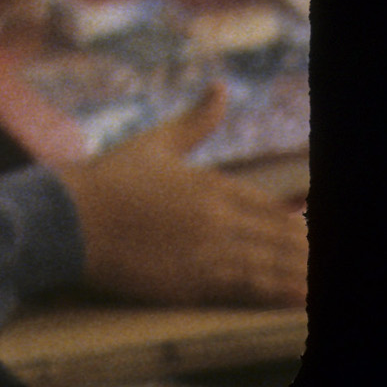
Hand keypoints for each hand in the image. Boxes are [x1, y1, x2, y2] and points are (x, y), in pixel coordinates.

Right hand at [57, 90, 309, 310]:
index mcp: (210, 184)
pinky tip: (299, 300)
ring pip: (270, 265)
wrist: (66, 217)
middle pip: (278, 238)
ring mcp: (207, 251)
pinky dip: (279, 294)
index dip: (294, 226)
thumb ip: (194, 122)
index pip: (268, 209)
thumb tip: (221, 86)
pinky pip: (247, 289)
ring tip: (318, 283)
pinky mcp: (192, 282)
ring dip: (300, 273)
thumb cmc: (107, 179)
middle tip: (320, 259)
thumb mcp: (153, 144)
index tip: (310, 235)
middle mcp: (216, 217)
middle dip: (304, 251)